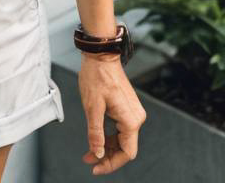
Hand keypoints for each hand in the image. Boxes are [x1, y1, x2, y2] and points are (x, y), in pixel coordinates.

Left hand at [78, 52, 146, 174]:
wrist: (100, 56)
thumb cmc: (96, 77)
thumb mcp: (92, 107)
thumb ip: (96, 133)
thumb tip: (98, 153)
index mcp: (130, 120)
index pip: (126, 152)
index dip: (111, 164)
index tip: (95, 168)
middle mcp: (136, 117)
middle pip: (124, 147)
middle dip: (106, 156)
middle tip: (88, 159)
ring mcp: (132, 112)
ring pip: (121, 139)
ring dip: (106, 147)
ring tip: (89, 151)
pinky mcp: (127, 107)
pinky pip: (120, 128)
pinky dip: (109, 136)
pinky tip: (96, 139)